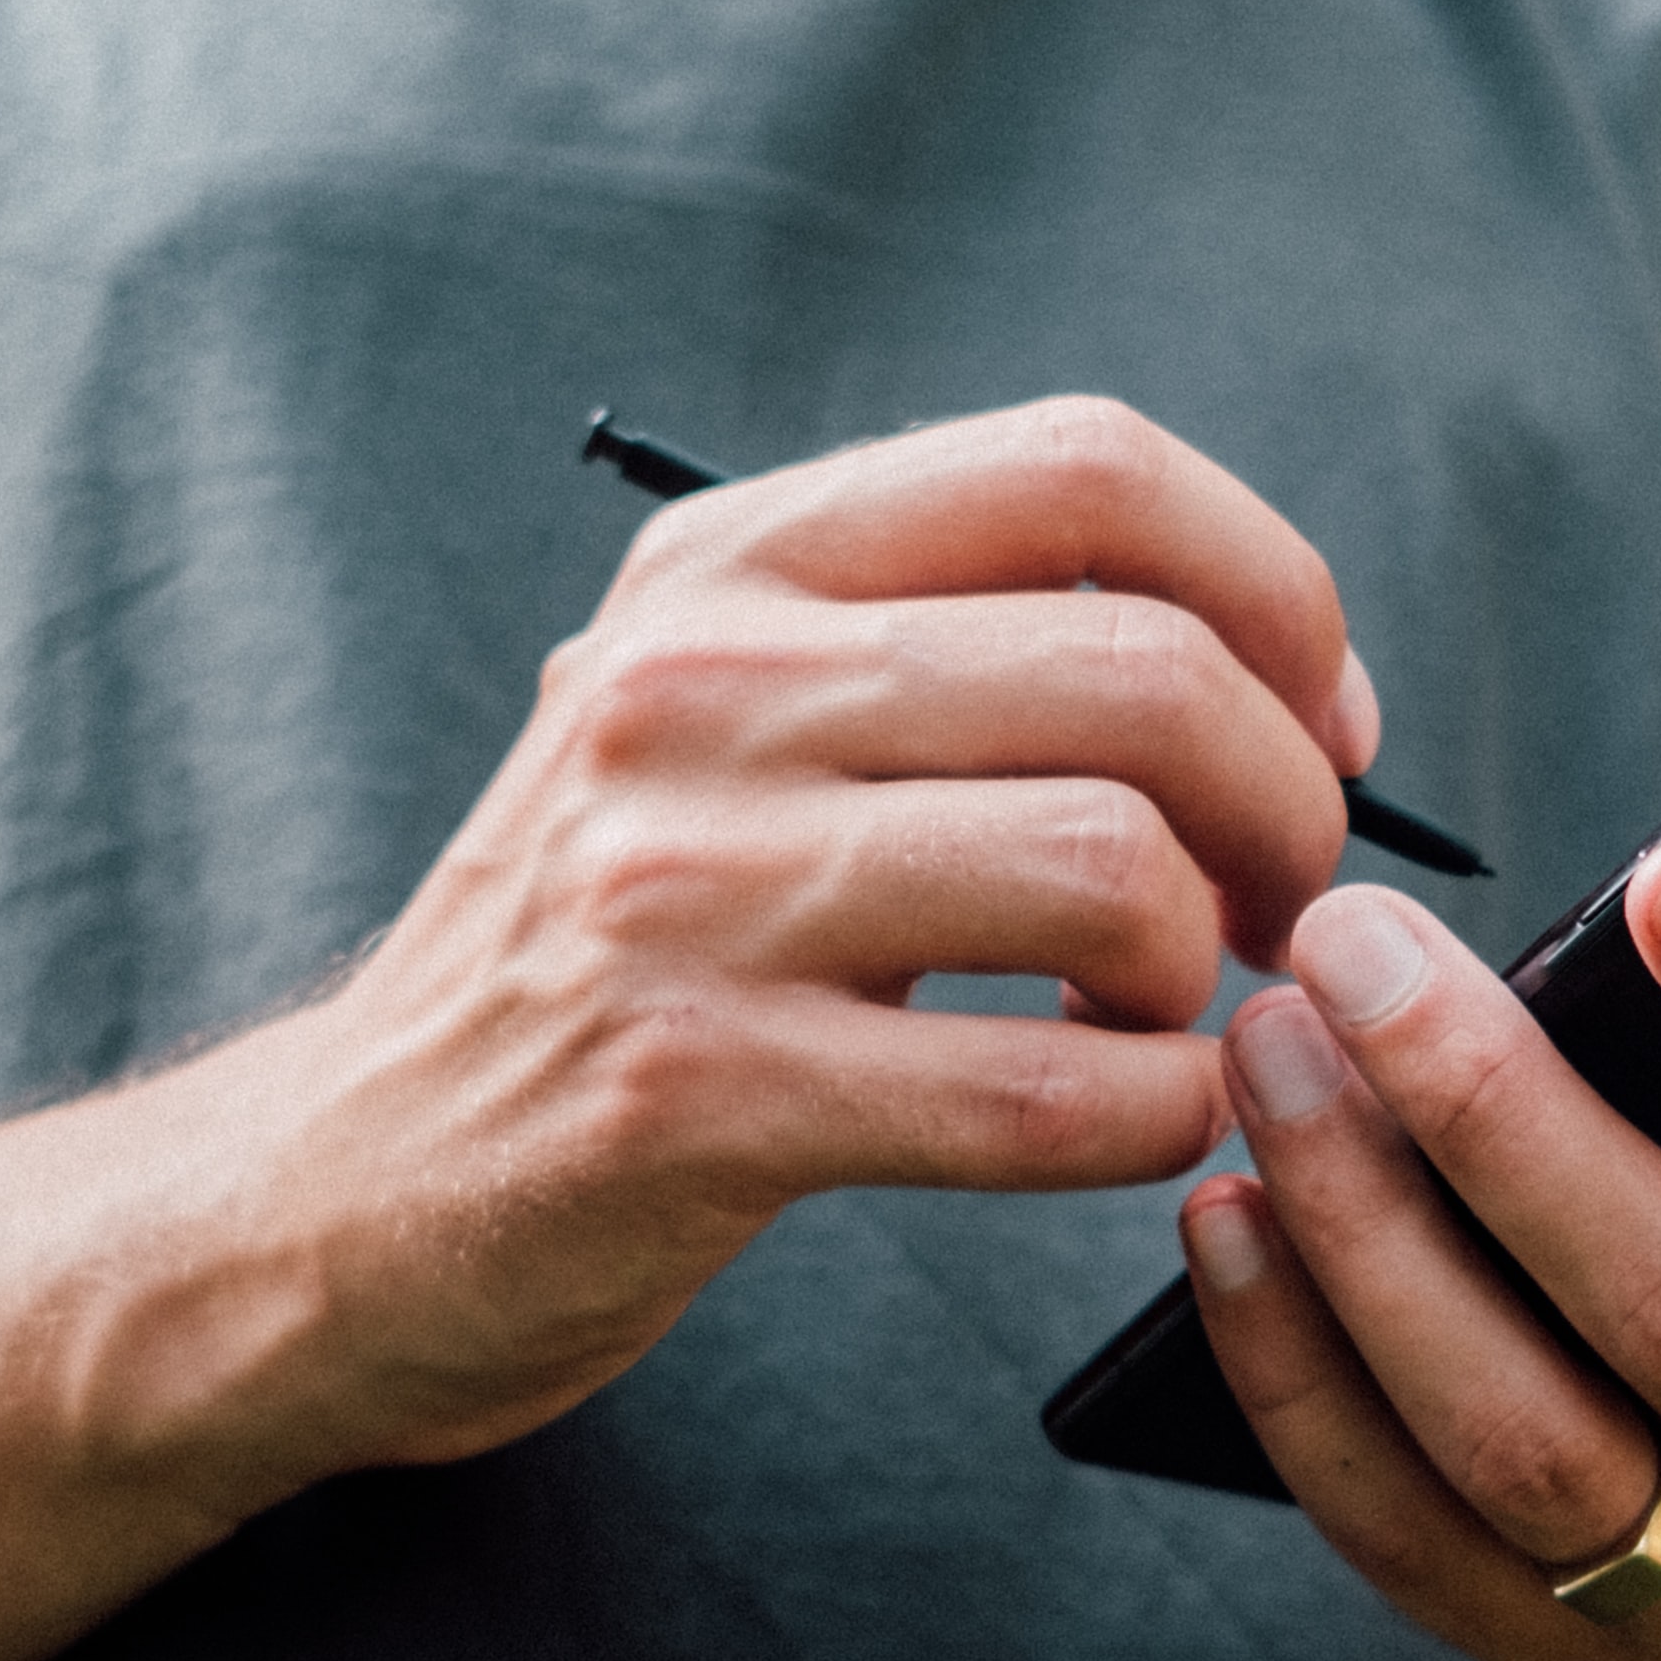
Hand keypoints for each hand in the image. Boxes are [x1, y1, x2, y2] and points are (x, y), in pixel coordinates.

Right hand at [192, 396, 1371, 1482]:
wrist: (339, 1193)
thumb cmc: (610, 966)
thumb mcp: (727, 733)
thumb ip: (953, 655)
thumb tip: (1290, 672)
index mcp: (727, 568)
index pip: (1090, 467)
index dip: (1274, 590)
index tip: (1320, 725)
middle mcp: (693, 693)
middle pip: (1143, 673)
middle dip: (1286, 808)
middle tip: (1276, 908)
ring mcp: (679, 893)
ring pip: (1113, 870)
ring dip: (1209, 971)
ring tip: (1169, 1017)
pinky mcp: (693, 1096)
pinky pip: (1048, 1093)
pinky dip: (1157, 1116)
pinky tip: (1137, 1121)